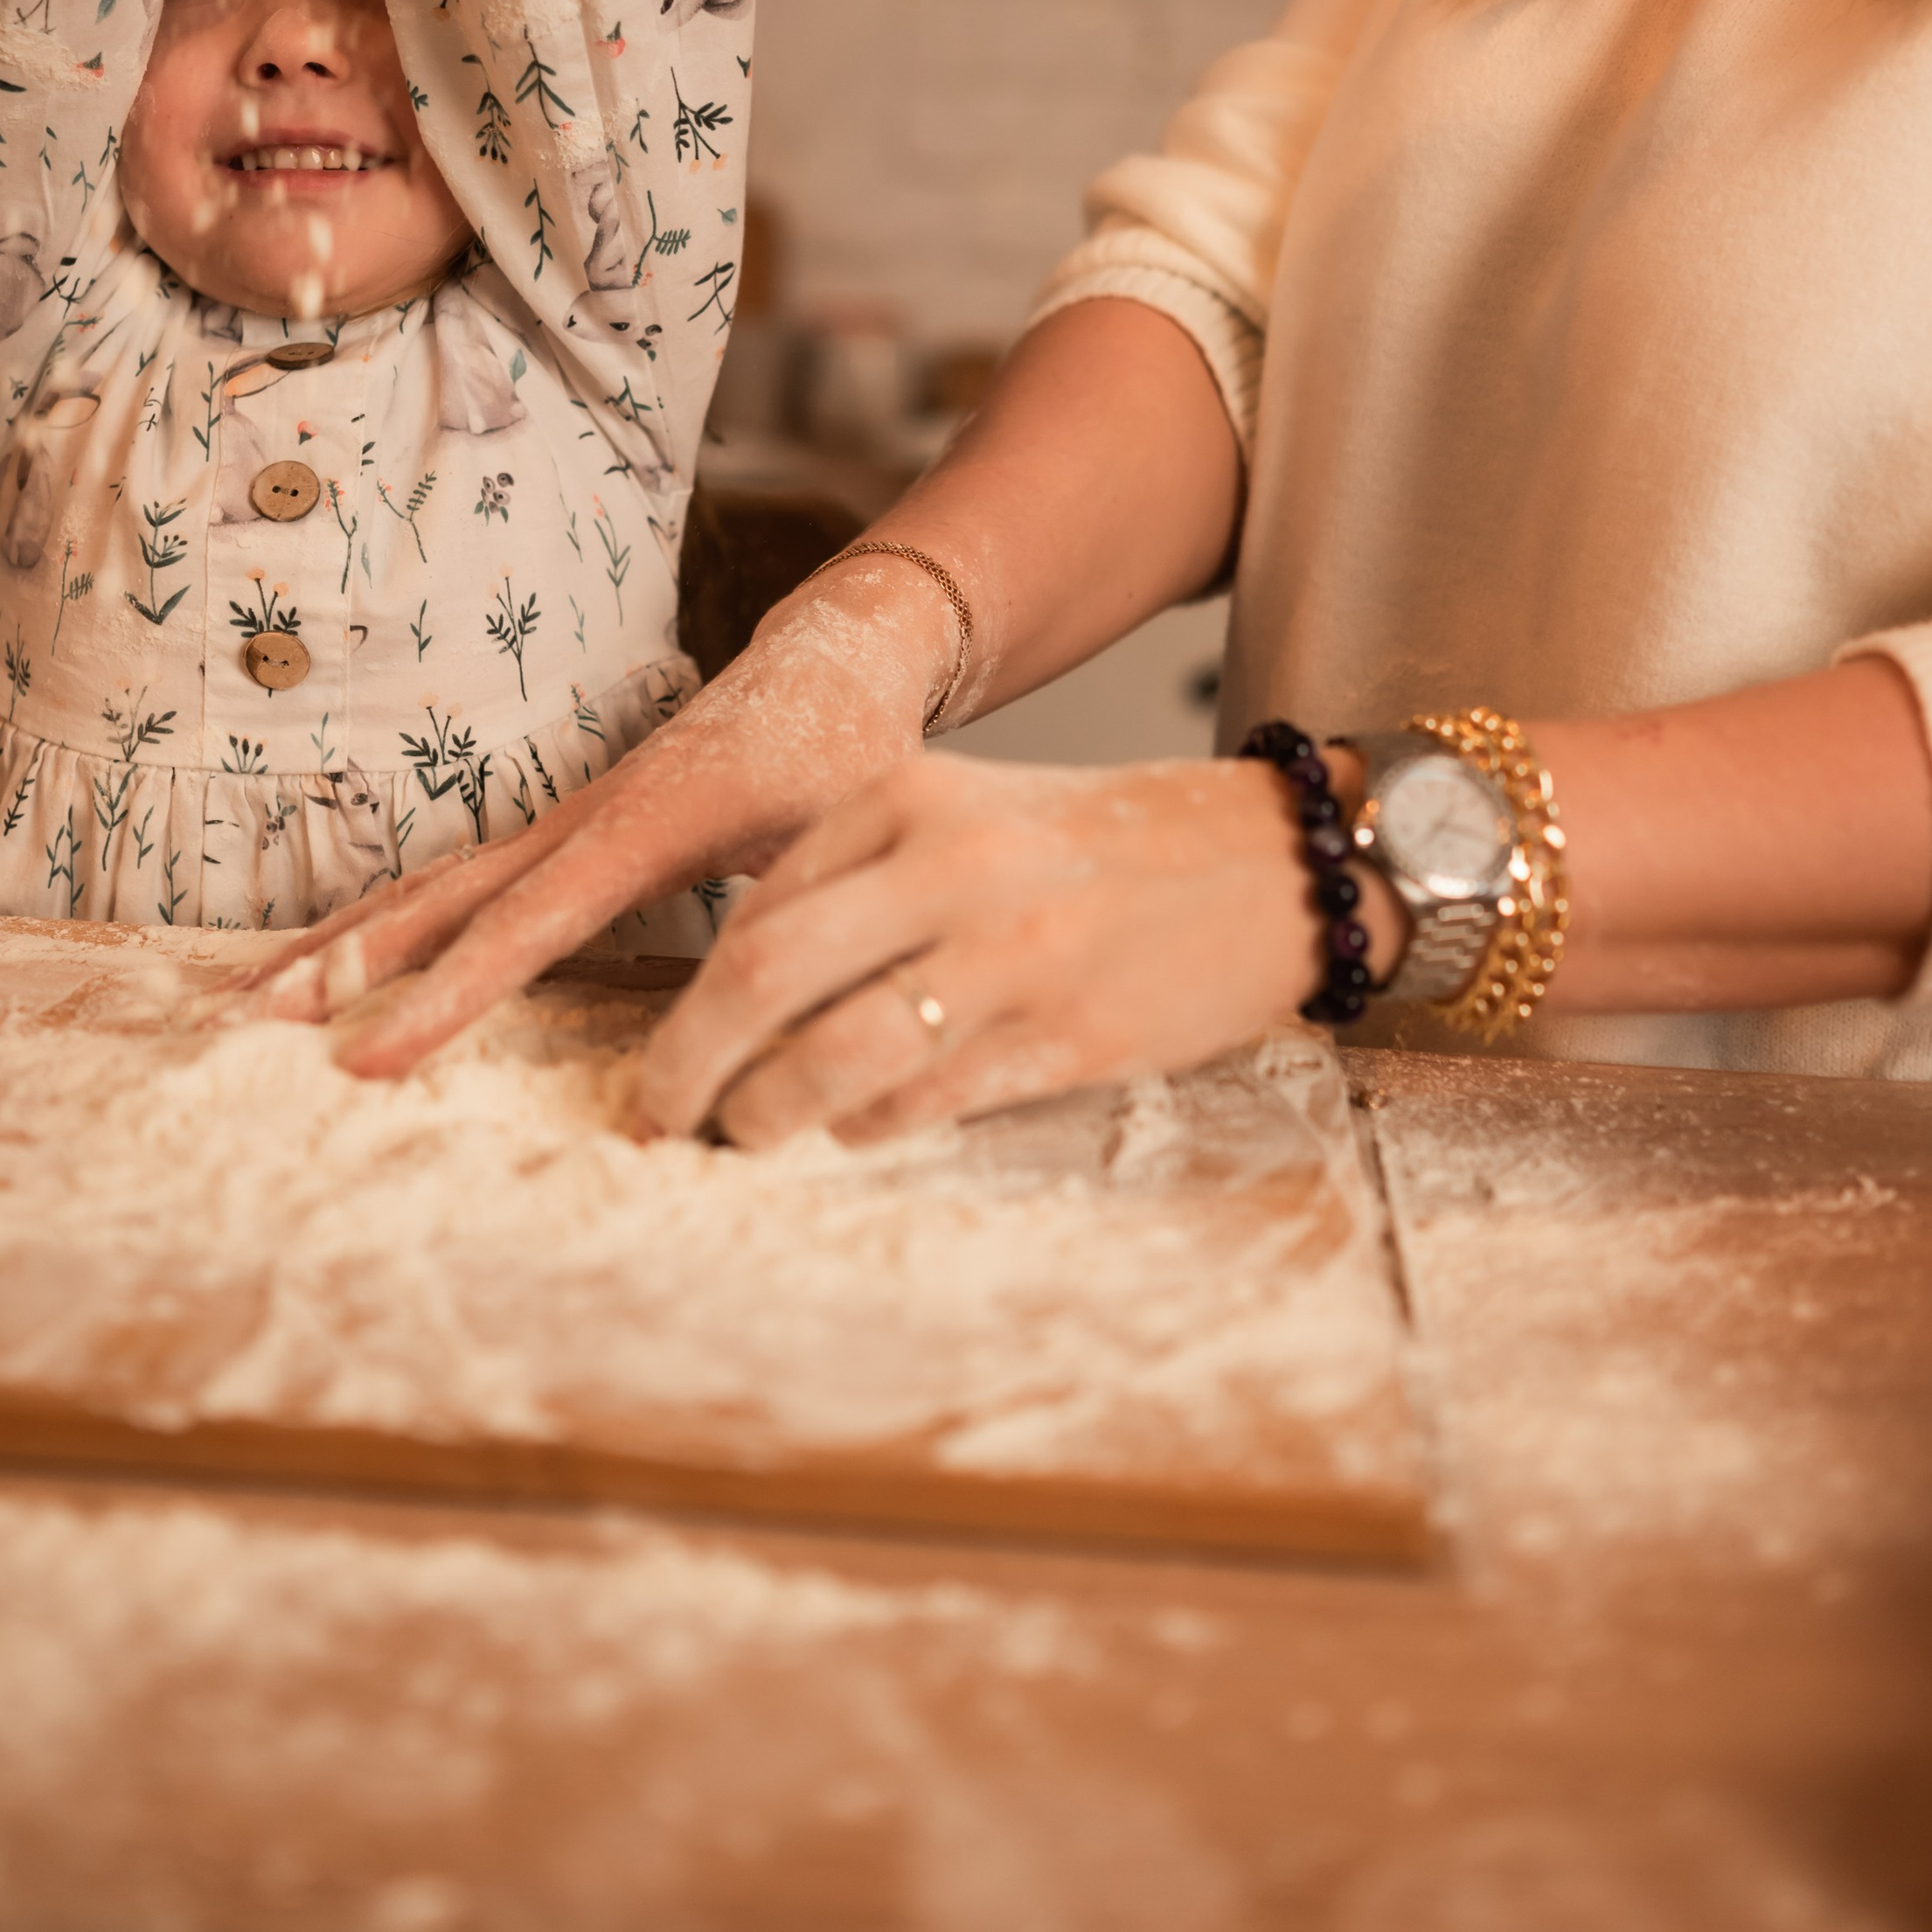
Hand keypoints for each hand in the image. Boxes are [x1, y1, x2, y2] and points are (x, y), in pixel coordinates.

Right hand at [243, 554, 964, 1069]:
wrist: (840, 657)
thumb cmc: (854, 754)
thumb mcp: (849, 835)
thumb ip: (811, 920)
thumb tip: (776, 1029)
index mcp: (647, 826)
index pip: (526, 926)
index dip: (445, 998)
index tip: (366, 1059)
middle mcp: (582, 819)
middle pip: (439, 901)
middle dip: (339, 965)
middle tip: (246, 1026)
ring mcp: (563, 820)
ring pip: (431, 890)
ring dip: (336, 944)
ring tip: (244, 1002)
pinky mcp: (564, 829)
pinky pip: (458, 885)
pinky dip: (386, 924)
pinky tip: (331, 966)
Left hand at [632, 753, 1331, 1149]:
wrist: (1275, 863)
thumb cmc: (1105, 852)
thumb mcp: (974, 819)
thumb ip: (866, 879)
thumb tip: (745, 988)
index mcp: (914, 794)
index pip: (758, 904)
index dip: (690, 994)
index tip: (664, 1052)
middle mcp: (951, 863)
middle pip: (761, 973)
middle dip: (684, 1062)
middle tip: (657, 1116)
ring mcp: (1011, 951)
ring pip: (831, 1052)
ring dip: (765, 1112)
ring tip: (744, 1137)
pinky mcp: (1066, 1033)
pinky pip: (926, 1101)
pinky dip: (868, 1127)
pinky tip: (857, 1130)